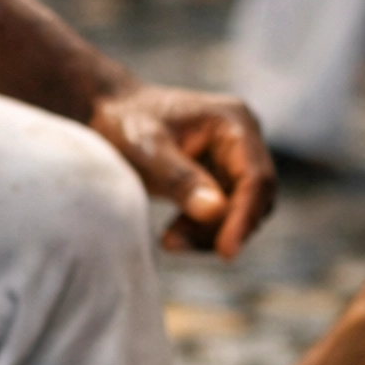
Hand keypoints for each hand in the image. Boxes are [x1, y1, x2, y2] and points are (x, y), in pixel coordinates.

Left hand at [91, 83, 274, 256]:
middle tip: (175, 243)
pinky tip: (173, 234)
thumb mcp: (146, 150)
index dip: (244, 217)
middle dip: (223, 228)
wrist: (109, 112)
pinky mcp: (222, 174)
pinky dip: (204, 230)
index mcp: (234, 121)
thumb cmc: (125, 123)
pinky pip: (226, 212)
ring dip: (211, 233)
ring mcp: (234, 156)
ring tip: (169, 240)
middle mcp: (243, 136)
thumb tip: (215, 211)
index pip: (255, 177)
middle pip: (254, 197)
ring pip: (242, 210)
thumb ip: (181, 180)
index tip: (226, 252)